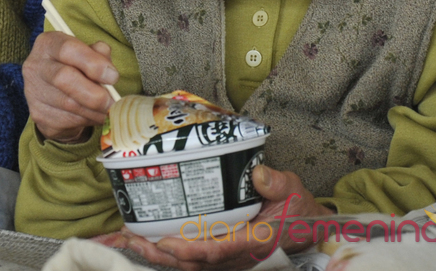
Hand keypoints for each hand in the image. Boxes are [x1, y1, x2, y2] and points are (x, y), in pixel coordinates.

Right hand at [22, 31, 118, 142]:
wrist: (52, 92)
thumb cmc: (73, 67)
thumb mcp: (87, 53)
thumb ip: (99, 54)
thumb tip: (109, 70)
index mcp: (48, 44)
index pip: (68, 49)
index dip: (93, 63)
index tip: (113, 76)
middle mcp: (35, 66)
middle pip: (64, 78)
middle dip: (94, 93)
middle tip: (113, 101)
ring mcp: (33, 92)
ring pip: (69, 105)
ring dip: (95, 111)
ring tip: (108, 110)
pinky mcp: (38, 115)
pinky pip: (68, 121)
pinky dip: (87, 120)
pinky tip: (93, 115)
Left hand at [95, 166, 332, 269]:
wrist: (308, 230)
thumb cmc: (298, 210)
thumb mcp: (293, 191)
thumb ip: (276, 183)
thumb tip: (257, 174)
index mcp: (252, 242)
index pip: (216, 251)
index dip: (189, 250)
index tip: (165, 242)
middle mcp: (235, 256)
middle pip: (192, 263)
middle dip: (159, 254)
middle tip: (129, 238)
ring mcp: (227, 258)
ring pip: (187, 264)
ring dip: (157, 254)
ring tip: (127, 238)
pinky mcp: (221, 254)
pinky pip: (191, 259)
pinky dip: (167, 252)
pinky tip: (146, 239)